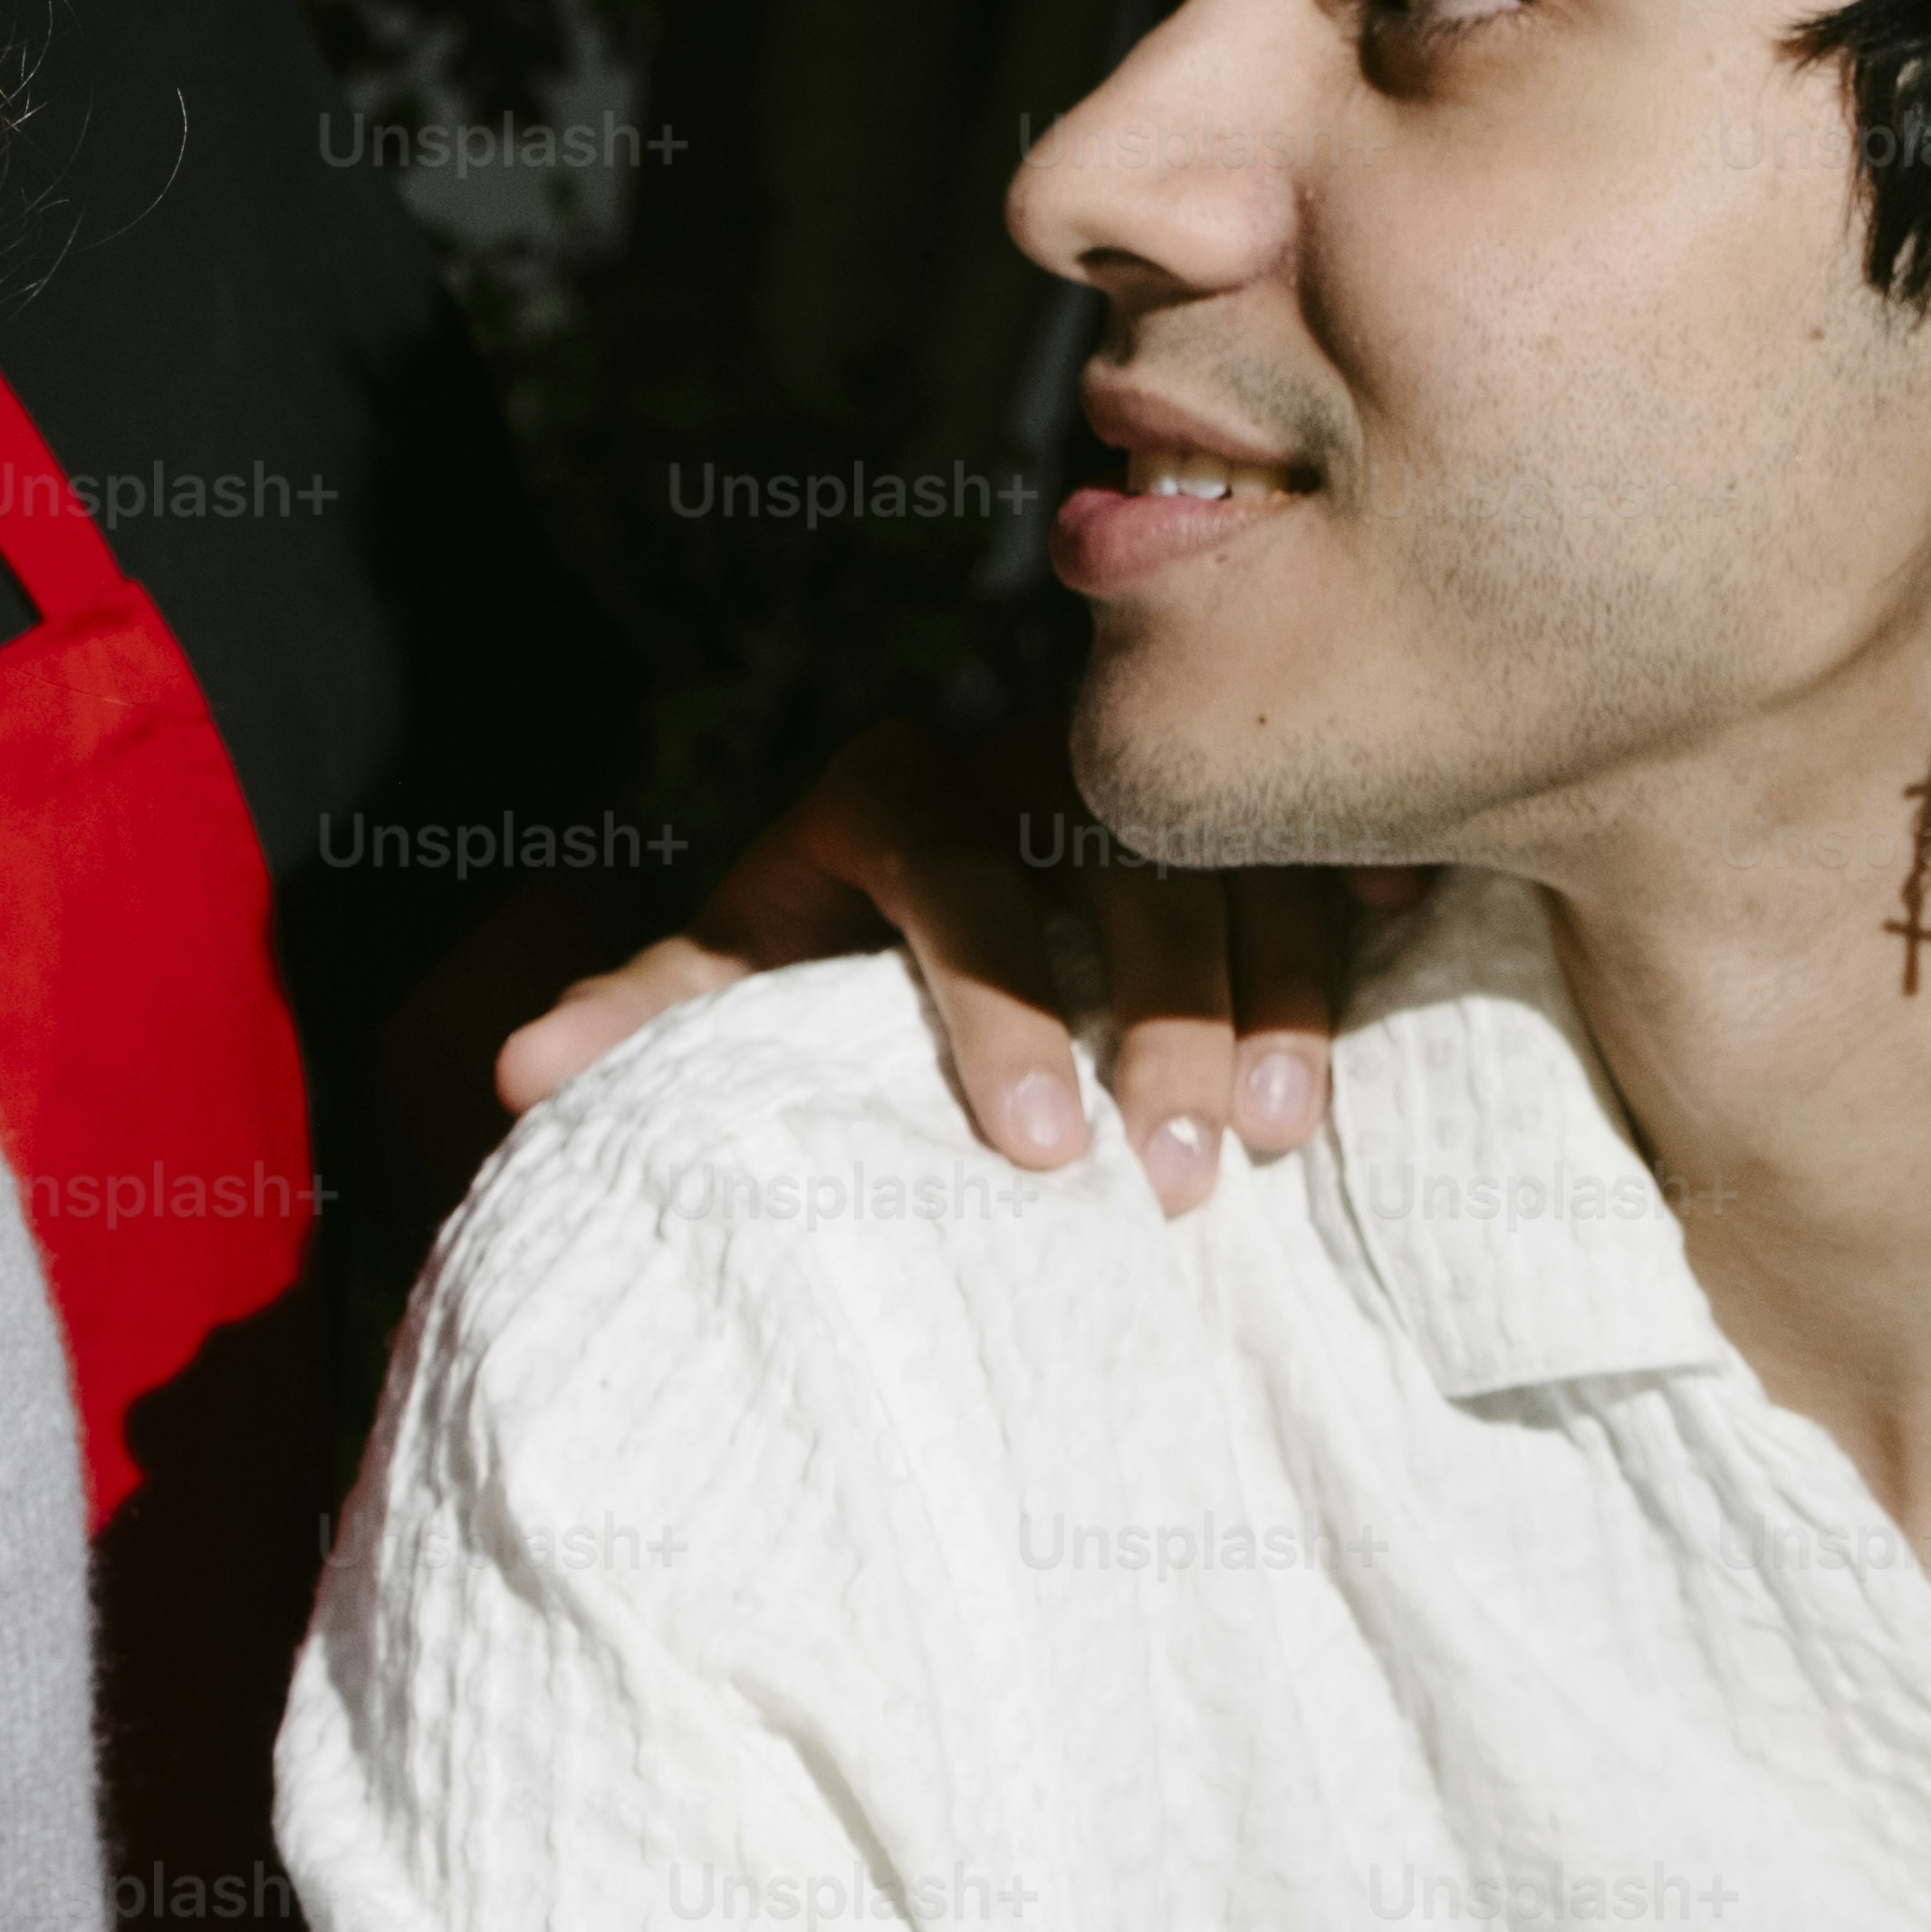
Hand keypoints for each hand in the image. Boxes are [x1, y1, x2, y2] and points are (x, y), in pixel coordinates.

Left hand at [493, 714, 1409, 1212]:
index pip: (947, 867)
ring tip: (1278, 1139)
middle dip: (1156, 1016)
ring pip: (1236, 853)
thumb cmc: (827, 934)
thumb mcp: (734, 965)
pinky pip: (1328, 824)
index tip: (1032, 1144)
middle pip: (1116, 862)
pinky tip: (1417, 941)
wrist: (916, 871)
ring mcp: (1155, 769)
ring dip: (1272, 991)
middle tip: (1171, 1178)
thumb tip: (513, 1082)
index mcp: (893, 784)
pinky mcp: (1251, 792)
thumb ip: (643, 1016)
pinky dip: (1371, 883)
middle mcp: (1030, 753)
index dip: (993, 1001)